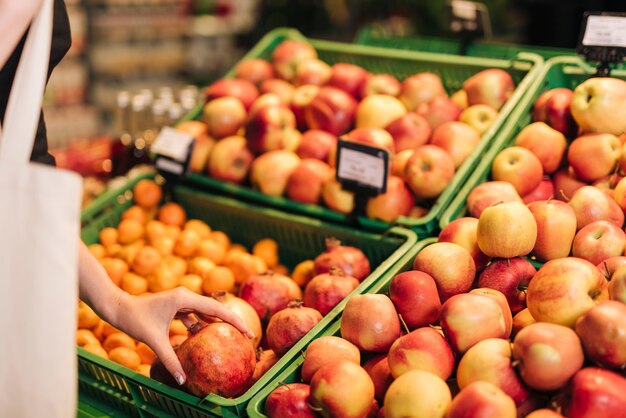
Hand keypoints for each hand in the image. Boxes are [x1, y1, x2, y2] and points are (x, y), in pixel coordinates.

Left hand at [111, 287, 253, 385]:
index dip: (234, 320)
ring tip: (229, 336)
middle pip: (215, 308)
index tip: (248, 331)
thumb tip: (182, 379)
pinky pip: (194, 314)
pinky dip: (201, 323)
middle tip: (246, 336)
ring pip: (205, 311)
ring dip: (216, 322)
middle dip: (230, 321)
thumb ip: (170, 359)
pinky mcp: (175, 305)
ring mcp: (181, 299)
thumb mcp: (154, 340)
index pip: (216, 308)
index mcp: (184, 298)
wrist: (117, 307)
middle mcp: (185, 296)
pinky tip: (205, 335)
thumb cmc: (134, 320)